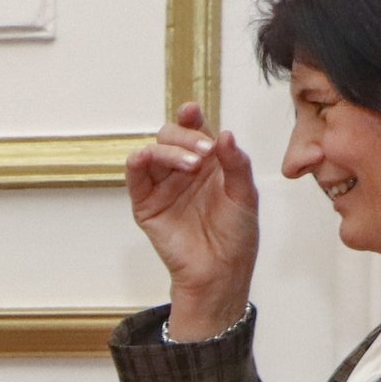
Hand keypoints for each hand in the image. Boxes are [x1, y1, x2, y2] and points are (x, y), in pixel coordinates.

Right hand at [126, 103, 260, 336]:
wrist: (221, 270)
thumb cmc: (236, 235)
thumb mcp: (245, 194)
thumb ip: (236, 163)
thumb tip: (224, 134)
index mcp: (208, 163)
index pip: (195, 131)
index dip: (191, 118)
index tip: (192, 110)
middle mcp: (182, 170)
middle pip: (170, 136)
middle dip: (185, 138)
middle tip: (204, 154)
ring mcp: (162, 186)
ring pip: (153, 151)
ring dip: (168, 150)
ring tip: (192, 164)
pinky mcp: (145, 204)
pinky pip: (135, 176)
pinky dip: (137, 161)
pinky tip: (147, 158)